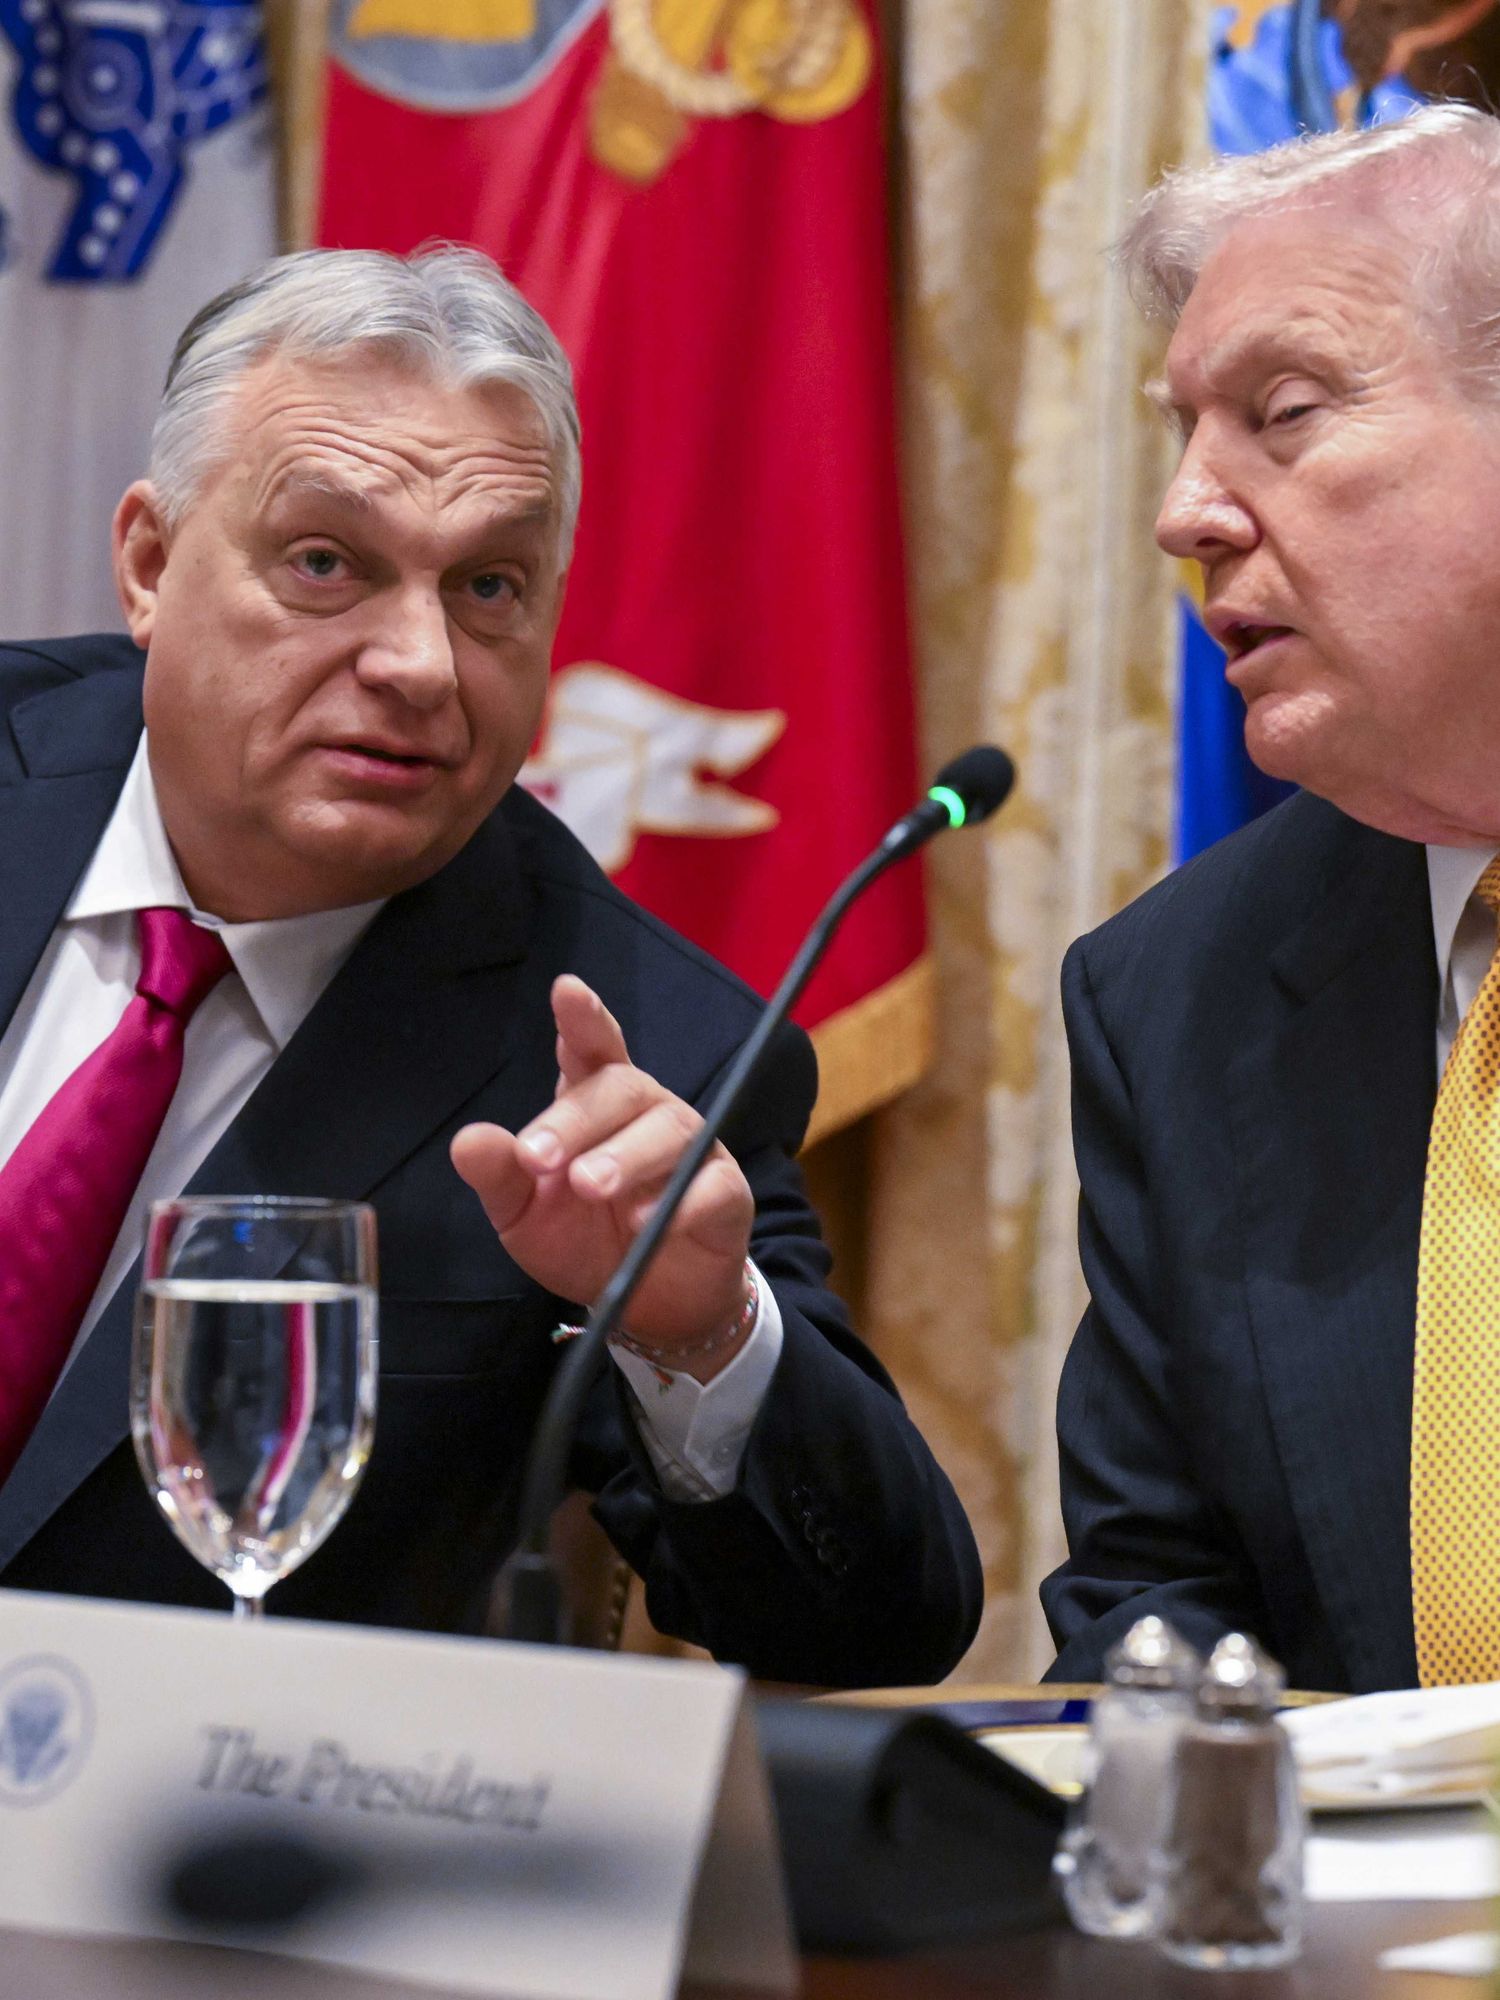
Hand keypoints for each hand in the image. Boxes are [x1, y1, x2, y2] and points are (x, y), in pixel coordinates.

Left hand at [450, 974, 754, 1363]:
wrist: (645, 1300)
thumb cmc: (583, 1238)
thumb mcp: (524, 1214)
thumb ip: (500, 1176)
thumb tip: (466, 1142)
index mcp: (595, 1104)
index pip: (591, 1048)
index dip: (583, 1018)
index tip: (567, 990)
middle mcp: (647, 1111)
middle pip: (622, 1087)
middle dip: (576, 1119)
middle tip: (539, 1160)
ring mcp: (692, 1149)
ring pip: (667, 1129)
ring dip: (625, 1157)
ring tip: (591, 1187)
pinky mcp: (725, 1194)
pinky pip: (709, 1187)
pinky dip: (678, 1204)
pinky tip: (646, 1226)